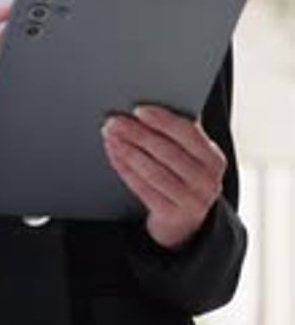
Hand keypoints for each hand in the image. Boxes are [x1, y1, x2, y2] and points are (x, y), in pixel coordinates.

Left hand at [101, 105, 225, 247]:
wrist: (185, 222)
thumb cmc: (183, 175)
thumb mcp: (191, 155)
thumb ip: (180, 132)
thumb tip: (151, 102)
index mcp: (214, 158)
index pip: (188, 133)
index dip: (162, 120)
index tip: (138, 110)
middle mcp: (207, 181)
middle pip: (166, 151)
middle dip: (137, 133)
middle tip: (114, 121)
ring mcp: (191, 202)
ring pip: (152, 170)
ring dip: (127, 150)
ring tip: (110, 135)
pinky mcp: (172, 216)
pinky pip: (143, 188)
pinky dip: (125, 168)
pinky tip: (114, 154)